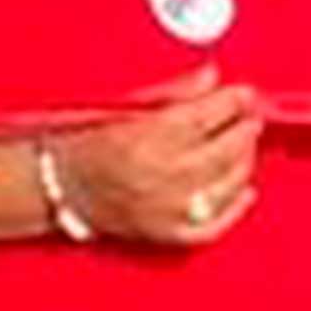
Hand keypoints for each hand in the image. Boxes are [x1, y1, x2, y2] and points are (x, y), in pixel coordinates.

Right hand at [59, 82, 263, 253]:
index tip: (244, 93)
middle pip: (224, 151)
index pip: (206, 116)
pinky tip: (244, 191)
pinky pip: (213, 226)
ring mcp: (166, 211)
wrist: (59, 188)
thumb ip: (173, 91)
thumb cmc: (86, 144)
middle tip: (251, 116)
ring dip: (244, 162)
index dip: (233, 102)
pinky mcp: (166, 235)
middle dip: (244, 129)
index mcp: (146, 140)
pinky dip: (235, 209)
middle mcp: (160, 177)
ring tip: (245, 145)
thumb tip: (211, 76)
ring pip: (226, 186)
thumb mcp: (124, 107)